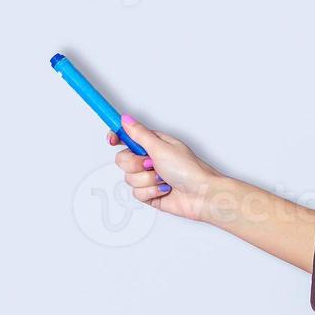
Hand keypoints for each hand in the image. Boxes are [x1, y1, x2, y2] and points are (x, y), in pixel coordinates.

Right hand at [108, 114, 224, 222]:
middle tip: (152, 164)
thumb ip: (139, 134)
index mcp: (154, 144)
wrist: (203, 196)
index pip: (128, 137)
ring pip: (129, 178)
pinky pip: (137, 193)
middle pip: (123, 160)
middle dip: (136, 165)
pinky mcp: (151, 193)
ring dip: (147, 180)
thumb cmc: (190, 170)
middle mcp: (151, 160)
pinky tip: (165, 190)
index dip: (117, 137)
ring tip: (164, 179)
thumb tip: (125, 119)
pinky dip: (151, 192)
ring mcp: (150, 177)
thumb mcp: (162, 147)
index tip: (111, 139)